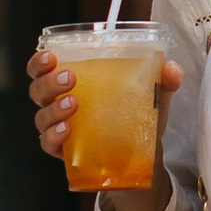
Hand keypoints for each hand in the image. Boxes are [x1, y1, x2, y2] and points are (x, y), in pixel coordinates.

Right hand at [26, 44, 181, 210]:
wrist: (141, 156)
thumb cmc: (136, 116)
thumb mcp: (152, 95)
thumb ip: (163, 80)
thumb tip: (172, 69)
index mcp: (73, 82)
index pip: (43, 68)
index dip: (39, 61)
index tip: (50, 55)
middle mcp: (59, 103)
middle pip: (37, 90)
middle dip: (48, 82)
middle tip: (70, 77)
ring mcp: (60, 128)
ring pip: (41, 117)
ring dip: (53, 109)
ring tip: (73, 104)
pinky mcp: (65, 152)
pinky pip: (48, 144)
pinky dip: (54, 137)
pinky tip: (67, 130)